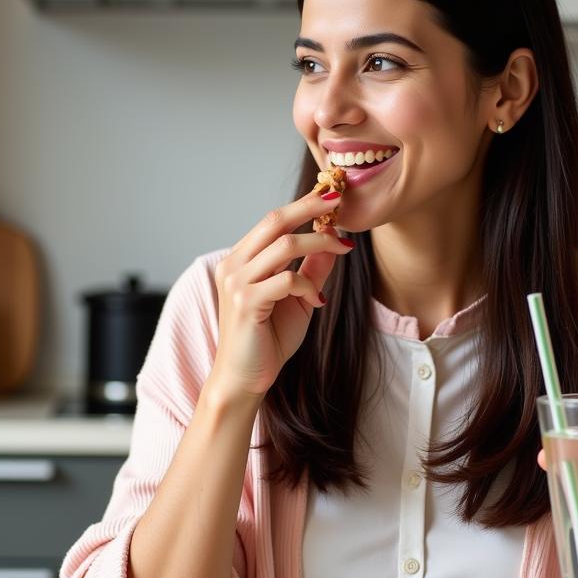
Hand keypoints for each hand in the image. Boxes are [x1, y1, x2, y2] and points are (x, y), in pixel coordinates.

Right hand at [209, 189, 353, 400]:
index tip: (332, 197)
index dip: (303, 205)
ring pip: (284, 245)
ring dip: (320, 243)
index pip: (272, 220)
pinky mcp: (246, 302)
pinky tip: (319, 302)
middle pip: (274, 219)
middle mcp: (234, 265)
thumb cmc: (267, 341)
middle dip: (309, 206)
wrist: (245, 379)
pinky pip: (287, 279)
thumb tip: (334, 240)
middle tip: (339, 200)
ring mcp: (237, 282)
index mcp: (241, 260)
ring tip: (343, 248)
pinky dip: (309, 286)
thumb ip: (311, 269)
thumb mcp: (298, 299)